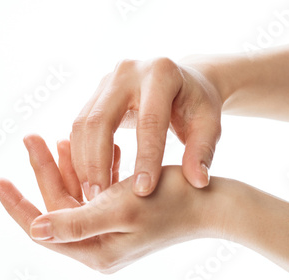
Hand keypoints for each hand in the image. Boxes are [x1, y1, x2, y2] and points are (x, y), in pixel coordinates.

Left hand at [0, 134, 221, 273]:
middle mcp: (101, 243)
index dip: (18, 205)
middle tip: (30, 137)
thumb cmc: (170, 203)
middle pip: (59, 206)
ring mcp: (113, 228)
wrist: (213, 201)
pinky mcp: (125, 212)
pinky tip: (87, 147)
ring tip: (52, 137)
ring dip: (66, 165)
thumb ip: (75, 222)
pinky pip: (97, 189)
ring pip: (77, 194)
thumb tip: (34, 229)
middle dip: (44, 171)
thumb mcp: (119, 210)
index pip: (44, 230)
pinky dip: (91, 168)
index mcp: (95, 250)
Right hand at [71, 57, 222, 199]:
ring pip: (83, 124)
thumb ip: (203, 151)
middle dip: (98, 163)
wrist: (183, 81)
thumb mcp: (209, 124)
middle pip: (101, 120)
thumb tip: (197, 182)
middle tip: (100, 199)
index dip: (145, 159)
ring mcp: (107, 80)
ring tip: (93, 195)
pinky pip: (80, 126)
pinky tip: (89, 179)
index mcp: (161, 74)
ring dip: (83, 162)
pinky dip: (81, 155)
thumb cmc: (197, 105)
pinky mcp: (95, 93)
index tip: (142, 192)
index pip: (149, 121)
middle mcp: (128, 71)